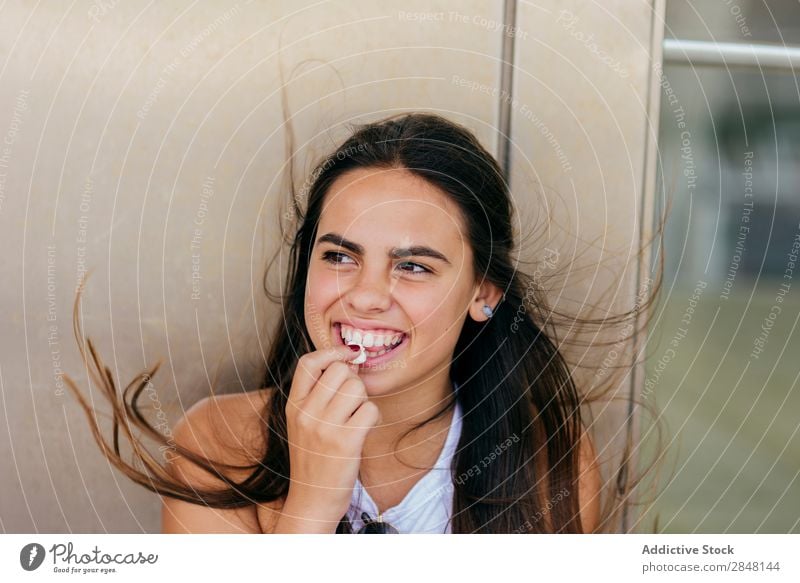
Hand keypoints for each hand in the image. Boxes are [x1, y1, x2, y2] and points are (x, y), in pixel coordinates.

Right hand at [279, 344, 379, 532]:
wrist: (312, 501)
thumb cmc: (314, 459)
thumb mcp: (303, 423)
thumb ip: (317, 394)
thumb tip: (349, 359)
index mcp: (293, 405)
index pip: (309, 362)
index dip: (332, 351)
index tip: (349, 354)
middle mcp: (306, 413)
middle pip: (340, 371)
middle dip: (354, 381)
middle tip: (353, 402)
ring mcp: (324, 428)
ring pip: (357, 387)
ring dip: (364, 400)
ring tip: (358, 418)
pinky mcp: (346, 442)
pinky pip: (370, 409)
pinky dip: (374, 417)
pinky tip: (366, 430)